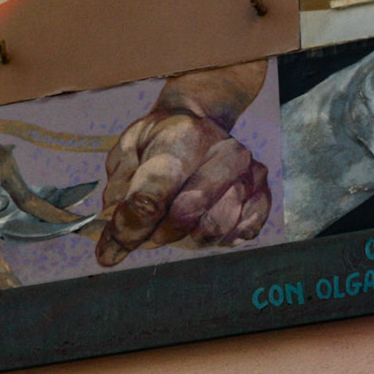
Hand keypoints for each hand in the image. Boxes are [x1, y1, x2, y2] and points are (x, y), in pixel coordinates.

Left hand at [97, 108, 268, 265]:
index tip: (109, 251)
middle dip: (157, 234)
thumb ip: (118, 192)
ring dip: (186, 239)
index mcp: (184, 136)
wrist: (200, 121)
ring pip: (214, 229)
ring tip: (173, 226)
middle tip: (146, 233)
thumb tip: (109, 239)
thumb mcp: (127, 152)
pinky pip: (241, 233)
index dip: (131, 226)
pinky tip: (203, 224)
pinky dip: (218, 238)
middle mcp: (225, 152)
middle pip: (186, 215)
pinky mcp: (263, 193)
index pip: (156, 191)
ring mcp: (248, 173)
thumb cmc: (159, 141)